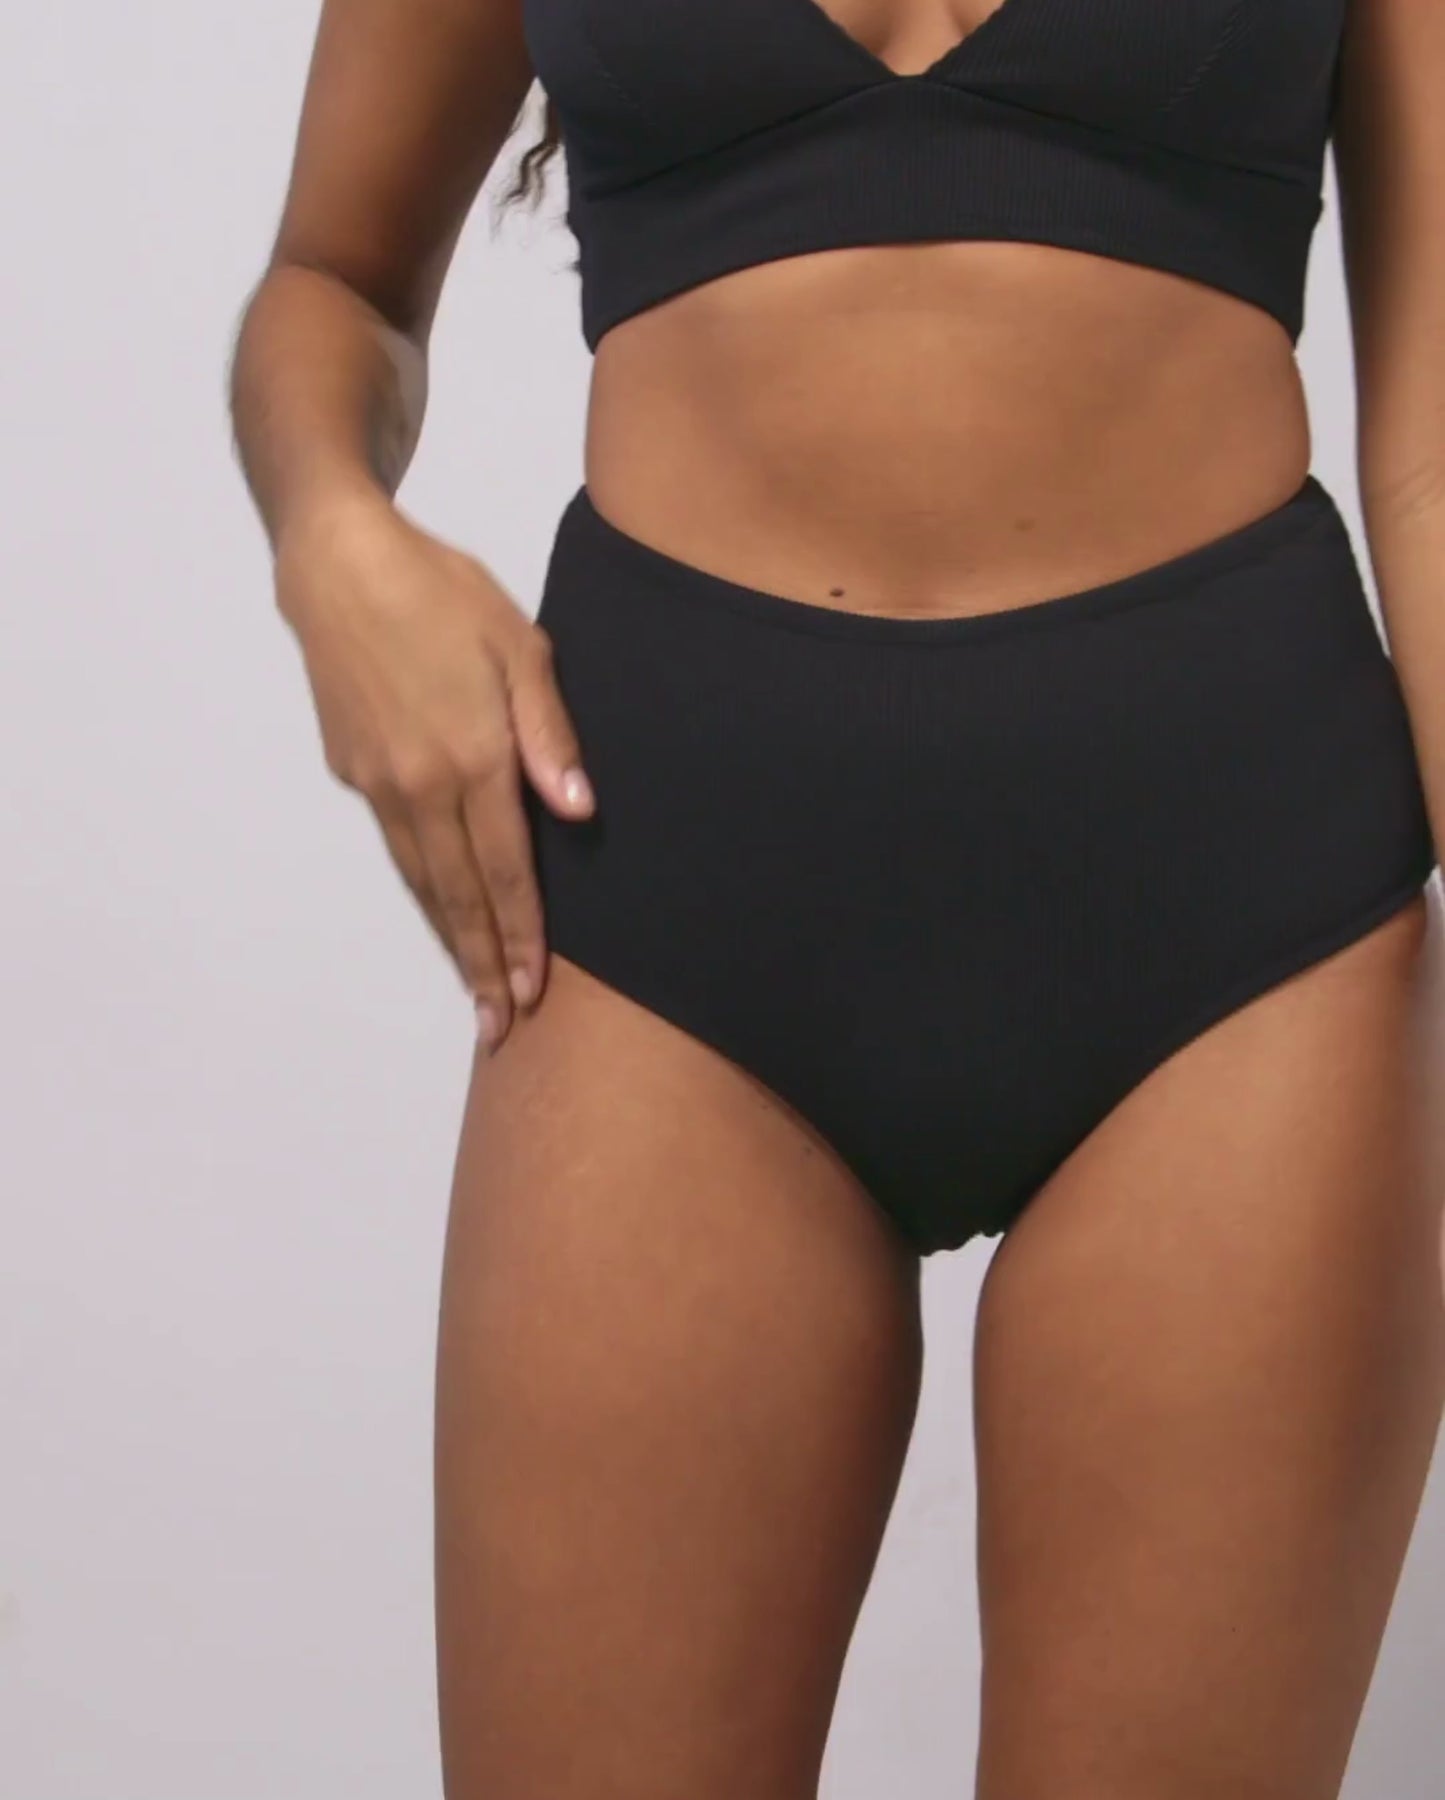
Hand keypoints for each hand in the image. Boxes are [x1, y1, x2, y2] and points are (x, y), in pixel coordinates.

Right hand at [274, 485, 594, 1051]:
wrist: (337, 563)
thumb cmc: (442, 592)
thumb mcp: (520, 645)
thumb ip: (549, 735)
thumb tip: (577, 810)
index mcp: (473, 756)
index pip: (506, 870)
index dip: (523, 935)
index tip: (535, 991)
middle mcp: (422, 784)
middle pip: (460, 895)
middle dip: (484, 964)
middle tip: (500, 1025)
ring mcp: (380, 782)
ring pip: (422, 881)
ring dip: (451, 939)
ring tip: (472, 990)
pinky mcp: (353, 770)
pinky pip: (397, 847)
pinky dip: (422, 892)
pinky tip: (439, 911)